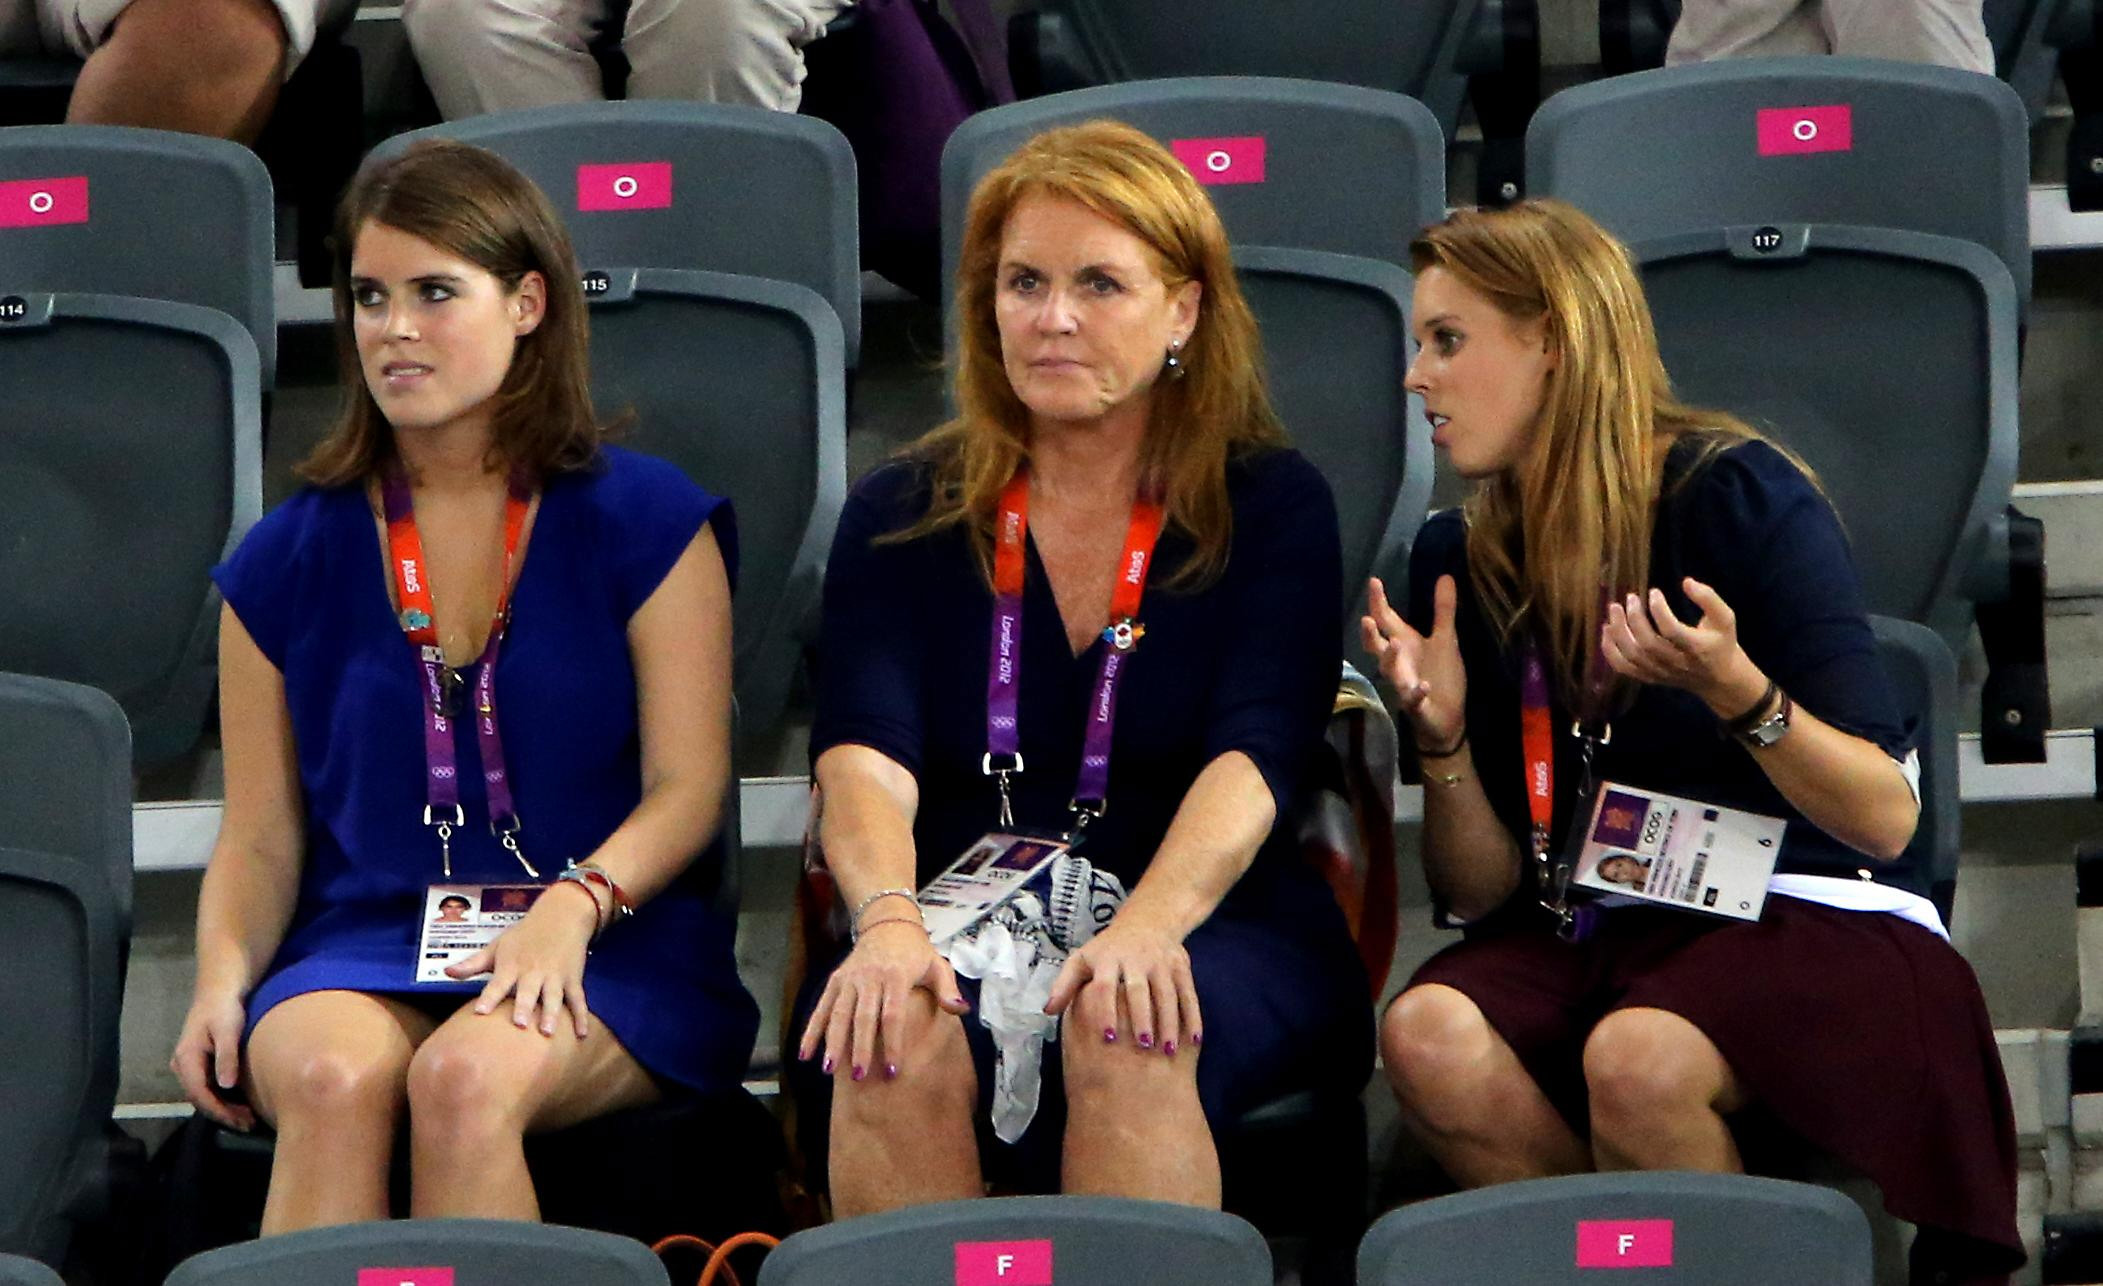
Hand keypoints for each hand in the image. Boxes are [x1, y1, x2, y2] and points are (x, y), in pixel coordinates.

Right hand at [171, 988, 254, 1130]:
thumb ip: (227, 1056)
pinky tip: (239, 1102)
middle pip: (200, 1098)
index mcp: (186, 1058)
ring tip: (246, 1118)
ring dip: (223, 1108)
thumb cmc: (226, 1007)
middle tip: (248, 1124)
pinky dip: (222, 1097)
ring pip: (203, 1094)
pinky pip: (207, 1086)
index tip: (240, 1121)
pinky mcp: (198, 1063)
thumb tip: (226, 1086)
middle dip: (223, 1113)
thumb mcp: (228, 1030)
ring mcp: (188, 1064)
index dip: (219, 1111)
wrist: (221, 989)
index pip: (199, 1094)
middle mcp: (182, 1065)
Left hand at [447, 880, 598, 1036]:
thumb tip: (446, 972)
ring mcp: (555, 976)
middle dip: (524, 1007)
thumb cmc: (524, 935)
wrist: (561, 916)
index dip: (489, 997)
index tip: (480, 1012)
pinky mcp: (573, 979)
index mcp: (512, 965)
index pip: (498, 983)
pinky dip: (581, 1016)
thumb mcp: (497, 946)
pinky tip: (581, 1034)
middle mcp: (533, 972)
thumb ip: (473, 963)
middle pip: (528, 992)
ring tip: (548, 1032)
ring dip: (551, 1014)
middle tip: (520, 1024)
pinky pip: (578, 999)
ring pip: (554, 997)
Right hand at [798, 919, 968, 1080]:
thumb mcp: (937, 965)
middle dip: (859, 1048)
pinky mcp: (835, 980)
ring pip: (838, 1013)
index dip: (892, 1044)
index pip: (893, 1015)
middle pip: (863, 1017)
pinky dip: (811, 1030)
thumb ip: (947, 989)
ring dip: (832, 1041)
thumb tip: (961, 1010)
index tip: (892, 1071)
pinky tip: (806, 1054)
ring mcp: (850, 978)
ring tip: (829, 1070)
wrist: (888, 924)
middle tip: (859, 1078)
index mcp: (896, 976)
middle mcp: (870, 977)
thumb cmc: (917, 952)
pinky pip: (821, 1007)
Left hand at [1043, 915, 1199, 1055]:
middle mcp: (1136, 958)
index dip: (1106, 1011)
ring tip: (1167, 1051)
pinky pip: (1188, 993)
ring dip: (1169, 1022)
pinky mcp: (1181, 965)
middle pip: (1139, 990)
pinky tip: (1193, 1041)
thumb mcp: (1082, 959)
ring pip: (1167, 993)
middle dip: (1142, 1018)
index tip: (1108, 1038)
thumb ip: (1065, 985)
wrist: (1147, 920)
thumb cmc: (1108, 949)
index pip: (1106, 986)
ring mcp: (1161, 961)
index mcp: (1108, 958)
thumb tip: (1047, 1011)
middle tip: (1142, 1047)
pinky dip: (1192, 1017)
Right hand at [1361, 575, 1465, 748]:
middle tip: (1366, 619)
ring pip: (1390, 672)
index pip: (1387, 621)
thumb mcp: (1445, 639)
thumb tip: (1444, 575)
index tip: (1373, 581)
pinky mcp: (1417, 705)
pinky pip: (1413, 700)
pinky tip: (1423, 686)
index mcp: (1406, 644)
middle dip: (1370, 634)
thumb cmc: (1441, 676)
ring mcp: (1405, 684)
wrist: (1447, 719)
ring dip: (1390, 658)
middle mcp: (1399, 663)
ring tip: (1395, 643)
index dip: (1378, 602)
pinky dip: (1416, 694)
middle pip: (1377, 646)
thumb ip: (1443, 610)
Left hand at [1601, 579, 1763, 713]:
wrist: (1719, 679)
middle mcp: (1676, 662)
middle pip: (1647, 644)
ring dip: (1618, 632)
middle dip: (1634, 619)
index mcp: (1697, 647)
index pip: (1672, 630)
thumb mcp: (1725, 618)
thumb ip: (1708, 598)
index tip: (1654, 592)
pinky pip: (1624, 668)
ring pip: (1633, 656)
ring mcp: (1661, 672)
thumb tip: (1686, 582)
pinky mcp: (1650, 678)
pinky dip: (1610, 651)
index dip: (1659, 610)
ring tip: (1614, 610)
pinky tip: (1606, 632)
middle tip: (1630, 598)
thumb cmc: (1721, 642)